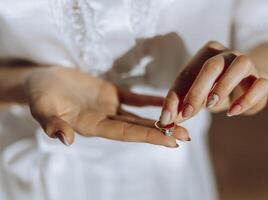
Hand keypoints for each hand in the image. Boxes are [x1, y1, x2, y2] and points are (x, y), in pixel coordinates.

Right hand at [25, 67, 188, 146]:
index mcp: (92, 126)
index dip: (148, 136)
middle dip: (162, 131)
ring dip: (160, 118)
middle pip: (138, 127)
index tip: (170, 141)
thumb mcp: (43, 110)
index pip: (125, 133)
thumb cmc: (40, 96)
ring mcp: (110, 107)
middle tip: (187, 135)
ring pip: (139, 115)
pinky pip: (134, 98)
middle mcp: (106, 120)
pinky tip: (166, 99)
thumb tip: (64, 139)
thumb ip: (53, 124)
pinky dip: (149, 99)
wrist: (42, 81)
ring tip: (183, 121)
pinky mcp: (110, 93)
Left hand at [159, 41, 267, 125]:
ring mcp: (247, 63)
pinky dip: (247, 99)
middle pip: (212, 65)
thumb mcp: (197, 95)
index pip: (186, 73)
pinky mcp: (263, 78)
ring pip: (239, 66)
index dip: (175, 96)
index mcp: (206, 53)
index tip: (167, 118)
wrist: (248, 83)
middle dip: (197, 90)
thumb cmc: (216, 88)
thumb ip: (183, 104)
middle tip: (187, 113)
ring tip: (211, 106)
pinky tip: (233, 111)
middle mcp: (227, 54)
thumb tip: (167, 121)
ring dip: (223, 87)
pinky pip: (261, 84)